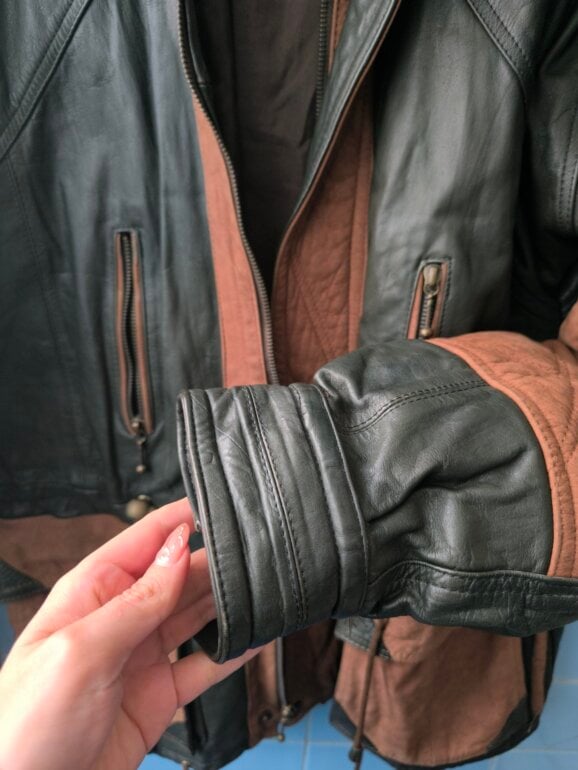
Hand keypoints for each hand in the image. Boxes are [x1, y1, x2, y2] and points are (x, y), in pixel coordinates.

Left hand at [0, 498, 257, 769]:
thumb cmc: (21, 729)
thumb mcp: (80, 653)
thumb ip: (136, 601)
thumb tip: (177, 549)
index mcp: (92, 592)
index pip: (145, 539)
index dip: (183, 520)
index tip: (223, 509)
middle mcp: (120, 619)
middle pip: (179, 576)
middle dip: (216, 562)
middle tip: (259, 554)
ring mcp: (141, 657)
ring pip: (196, 616)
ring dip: (229, 602)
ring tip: (266, 587)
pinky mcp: (158, 696)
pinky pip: (203, 665)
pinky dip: (232, 651)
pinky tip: (256, 635)